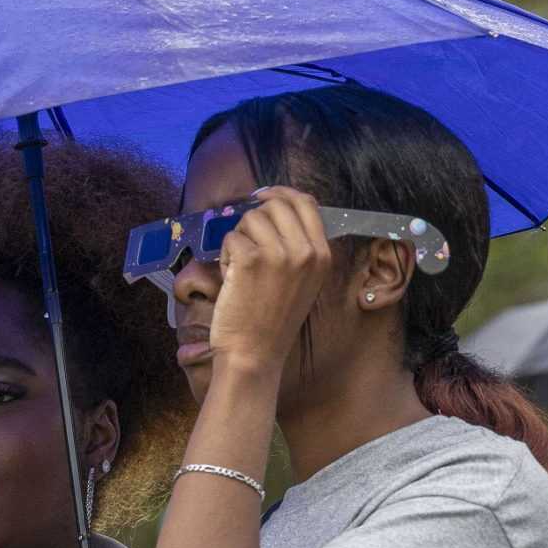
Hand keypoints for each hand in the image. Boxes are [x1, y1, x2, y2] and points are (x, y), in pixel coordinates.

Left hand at [207, 187, 341, 370]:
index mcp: (321, 254)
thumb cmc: (272, 320)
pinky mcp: (250, 260)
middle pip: (276, 204)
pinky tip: (232, 280)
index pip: (306, 203)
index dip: (281, 193)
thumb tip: (275, 208)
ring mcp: (279, 254)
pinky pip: (231, 237)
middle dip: (255, 218)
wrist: (254, 353)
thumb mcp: (303, 281)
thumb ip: (298, 246)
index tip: (263, 196)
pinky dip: (225, 256)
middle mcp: (305, 251)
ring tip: (242, 269)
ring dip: (239, 239)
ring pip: (250, 218)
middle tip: (246, 242)